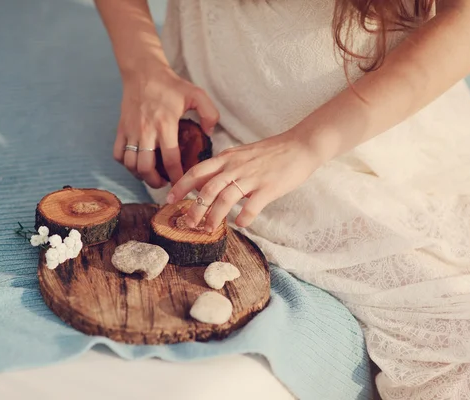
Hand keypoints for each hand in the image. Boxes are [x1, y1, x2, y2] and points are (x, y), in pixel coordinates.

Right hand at [114, 66, 219, 187]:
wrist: (143, 71)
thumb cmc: (170, 85)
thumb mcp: (197, 94)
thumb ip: (210, 113)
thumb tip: (209, 133)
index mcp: (165, 124)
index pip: (171, 159)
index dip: (177, 176)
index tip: (182, 182)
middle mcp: (146, 130)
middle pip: (146, 168)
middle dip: (156, 182)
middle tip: (165, 184)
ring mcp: (131, 131)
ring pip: (130, 164)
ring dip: (141, 175)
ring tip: (152, 176)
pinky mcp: (121, 129)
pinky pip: (117, 154)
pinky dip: (125, 164)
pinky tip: (136, 163)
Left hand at [166, 131, 323, 230]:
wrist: (300, 145)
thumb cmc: (271, 152)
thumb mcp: (241, 154)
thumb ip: (224, 166)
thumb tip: (205, 181)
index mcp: (227, 158)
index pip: (197, 171)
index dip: (181, 186)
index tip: (168, 199)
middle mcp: (235, 167)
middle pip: (207, 188)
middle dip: (194, 207)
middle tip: (187, 222)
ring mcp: (252, 177)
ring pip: (226, 198)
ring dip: (214, 216)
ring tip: (209, 229)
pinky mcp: (269, 187)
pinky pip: (253, 205)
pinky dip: (245, 217)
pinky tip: (241, 225)